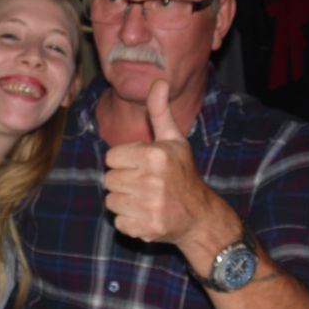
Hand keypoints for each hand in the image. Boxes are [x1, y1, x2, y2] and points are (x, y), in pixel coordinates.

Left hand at [103, 79, 215, 245]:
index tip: (142, 165)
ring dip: (124, 201)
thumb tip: (159, 80)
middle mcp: (152, 180)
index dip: (124, 161)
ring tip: (144, 199)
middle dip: (123, 181)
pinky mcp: (147, 228)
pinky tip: (145, 215)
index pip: (111, 157)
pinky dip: (129, 221)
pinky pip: (119, 222)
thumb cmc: (181, 172)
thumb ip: (160, 111)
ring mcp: (150, 206)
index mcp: (155, 155)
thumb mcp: (173, 139)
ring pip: (111, 201)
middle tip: (144, 184)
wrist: (199, 215)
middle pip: (109, 179)